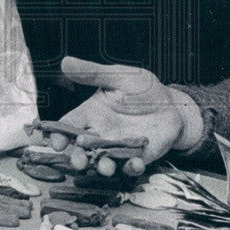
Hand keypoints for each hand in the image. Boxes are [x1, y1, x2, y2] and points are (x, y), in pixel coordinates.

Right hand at [59, 57, 203, 162]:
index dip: (59, 135)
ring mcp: (119, 146)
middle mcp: (101, 133)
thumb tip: (65, 61)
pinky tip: (134, 164)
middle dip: (77, 157)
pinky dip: (131, 167)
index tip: (57, 143)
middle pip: (82, 149)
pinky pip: (131, 165)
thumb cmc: (142, 89)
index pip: (69, 126)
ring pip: (104, 160)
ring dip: (102, 166)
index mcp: (92, 113)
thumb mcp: (118, 76)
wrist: (172, 105)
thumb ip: (93, 73)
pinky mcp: (138, 155)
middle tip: (78, 161)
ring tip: (105, 167)